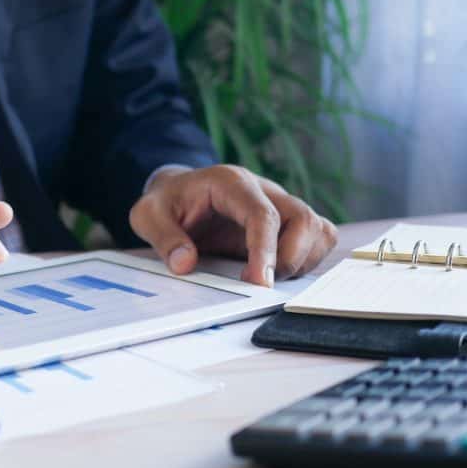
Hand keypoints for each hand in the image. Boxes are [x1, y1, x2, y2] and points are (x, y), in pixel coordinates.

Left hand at [129, 165, 337, 286]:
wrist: (177, 193)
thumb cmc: (166, 203)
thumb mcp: (148, 215)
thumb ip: (164, 237)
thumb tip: (185, 264)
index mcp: (231, 183)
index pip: (263, 214)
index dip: (266, 250)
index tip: (259, 283)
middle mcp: (264, 190)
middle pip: (303, 219)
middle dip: (289, 259)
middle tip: (258, 284)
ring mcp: (280, 205)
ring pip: (317, 229)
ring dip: (302, 261)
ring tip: (267, 278)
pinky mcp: (287, 223)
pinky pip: (318, 237)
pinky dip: (308, 259)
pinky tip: (278, 272)